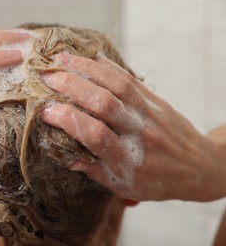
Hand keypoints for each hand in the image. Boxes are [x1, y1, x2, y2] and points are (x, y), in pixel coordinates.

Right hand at [40, 53, 225, 200]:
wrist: (199, 167)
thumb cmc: (158, 181)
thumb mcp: (126, 187)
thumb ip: (95, 172)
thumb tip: (68, 158)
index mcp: (128, 159)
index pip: (95, 134)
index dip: (68, 120)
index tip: (46, 111)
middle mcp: (139, 133)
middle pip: (104, 103)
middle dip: (71, 86)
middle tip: (47, 77)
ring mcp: (149, 113)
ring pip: (117, 85)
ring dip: (87, 69)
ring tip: (62, 60)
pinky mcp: (155, 101)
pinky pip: (131, 79)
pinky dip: (108, 67)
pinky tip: (91, 58)